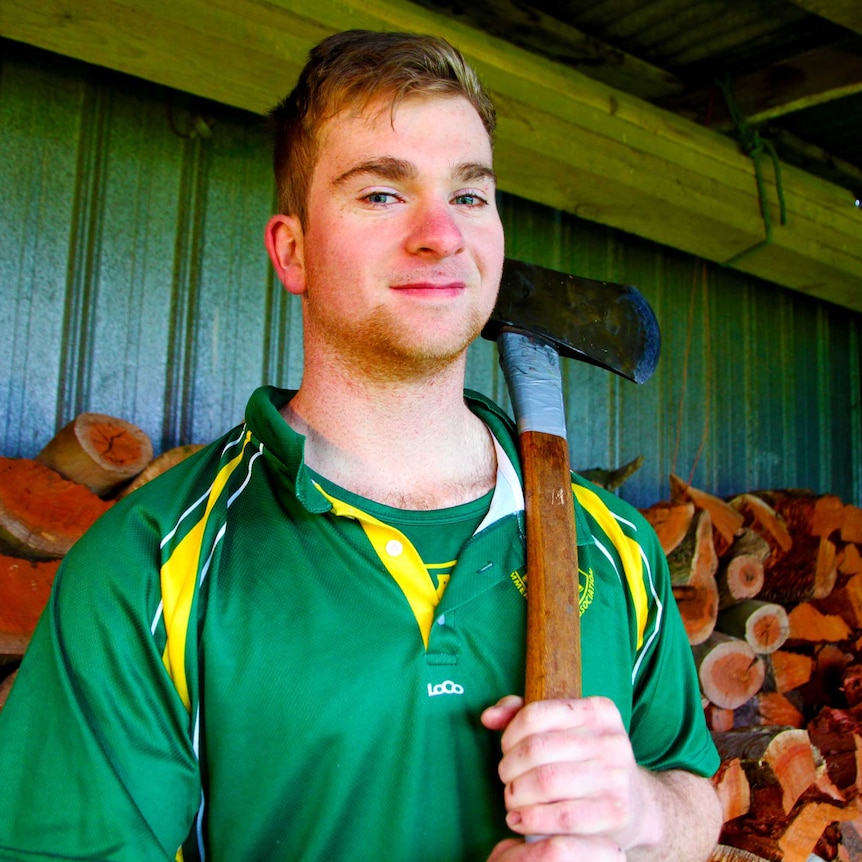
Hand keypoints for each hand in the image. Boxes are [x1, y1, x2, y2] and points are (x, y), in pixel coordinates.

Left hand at [481, 695, 659, 857]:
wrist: (636, 805)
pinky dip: (532, 820)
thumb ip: (522, 716)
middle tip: (506, 780)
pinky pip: (561, 816)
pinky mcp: (616, 811)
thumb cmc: (586, 762)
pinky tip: (521, 820)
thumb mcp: (562, 730)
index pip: (536, 713)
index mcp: (598, 710)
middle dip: (509, 767)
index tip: (506, 750)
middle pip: (537, 749)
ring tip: (512, 800)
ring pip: (546, 782)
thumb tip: (488, 717)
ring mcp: (617, 775)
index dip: (510, 734)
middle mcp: (611, 739)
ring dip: (516, 794)